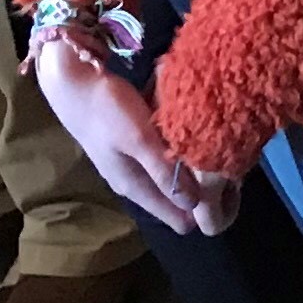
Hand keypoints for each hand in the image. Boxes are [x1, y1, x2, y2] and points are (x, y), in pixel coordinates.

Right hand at [36, 41, 234, 233]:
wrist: (74, 82)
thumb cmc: (107, 110)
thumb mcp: (139, 139)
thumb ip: (163, 172)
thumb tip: (194, 206)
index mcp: (136, 187)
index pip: (177, 220)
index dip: (203, 211)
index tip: (228, 189)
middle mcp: (136, 182)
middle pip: (177, 200)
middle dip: (203, 189)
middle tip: (228, 165)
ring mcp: (134, 164)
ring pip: (173, 178)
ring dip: (193, 170)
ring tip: (218, 149)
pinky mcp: (135, 146)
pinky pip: (165, 160)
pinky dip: (181, 153)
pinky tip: (196, 136)